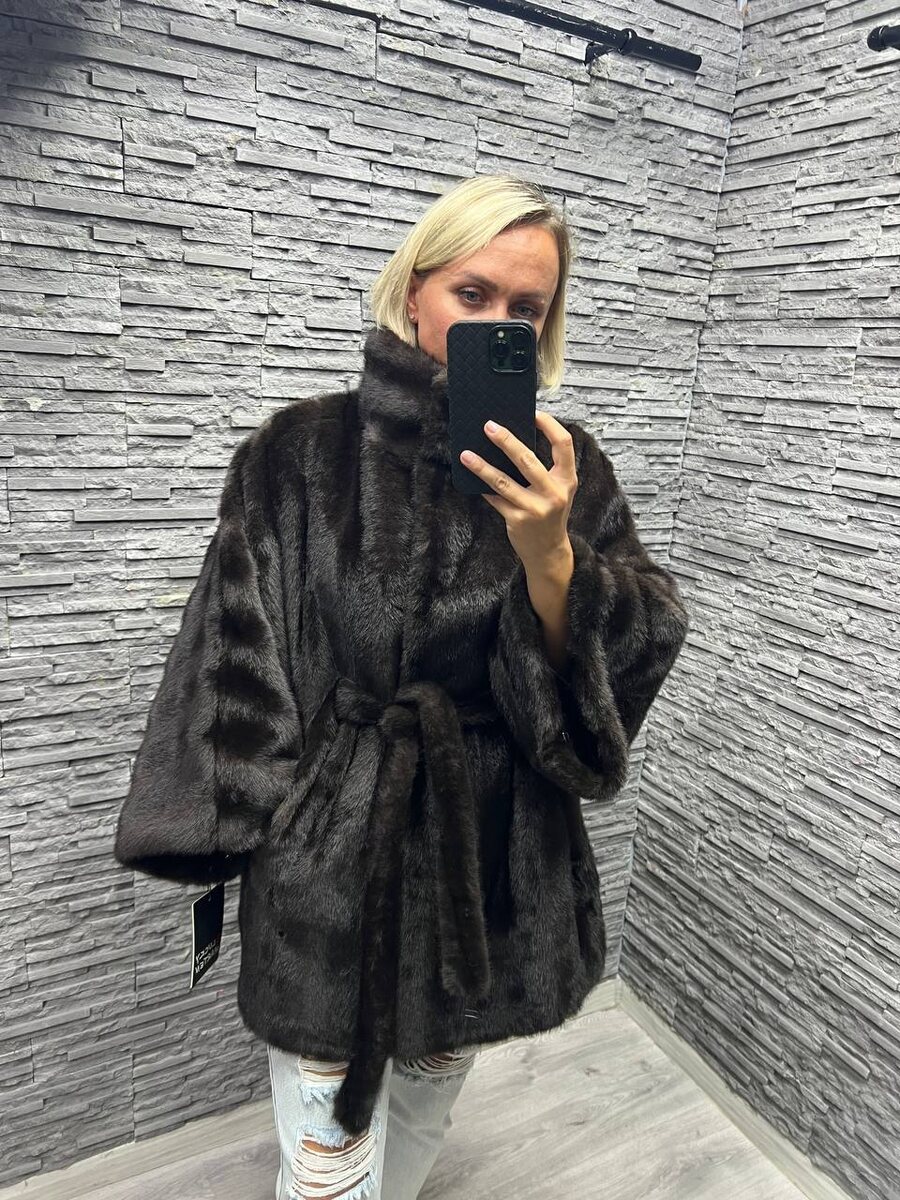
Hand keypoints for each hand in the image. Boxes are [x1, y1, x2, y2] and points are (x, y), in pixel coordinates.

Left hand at [460, 411, 577, 570]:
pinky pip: (495, 498)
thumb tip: (513, 440)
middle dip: (506, 441)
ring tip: (466, 455)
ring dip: (482, 467)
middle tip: (489, 426)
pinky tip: (471, 478)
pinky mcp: (517, 520)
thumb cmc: (550, 514)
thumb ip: (544, 470)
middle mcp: (554, 493)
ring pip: (503, 481)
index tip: (534, 413)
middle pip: (527, 460)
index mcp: (567, 480)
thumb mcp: (557, 490)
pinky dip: (483, 487)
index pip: (564, 444)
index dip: (550, 425)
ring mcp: (535, 508)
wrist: (548, 550)